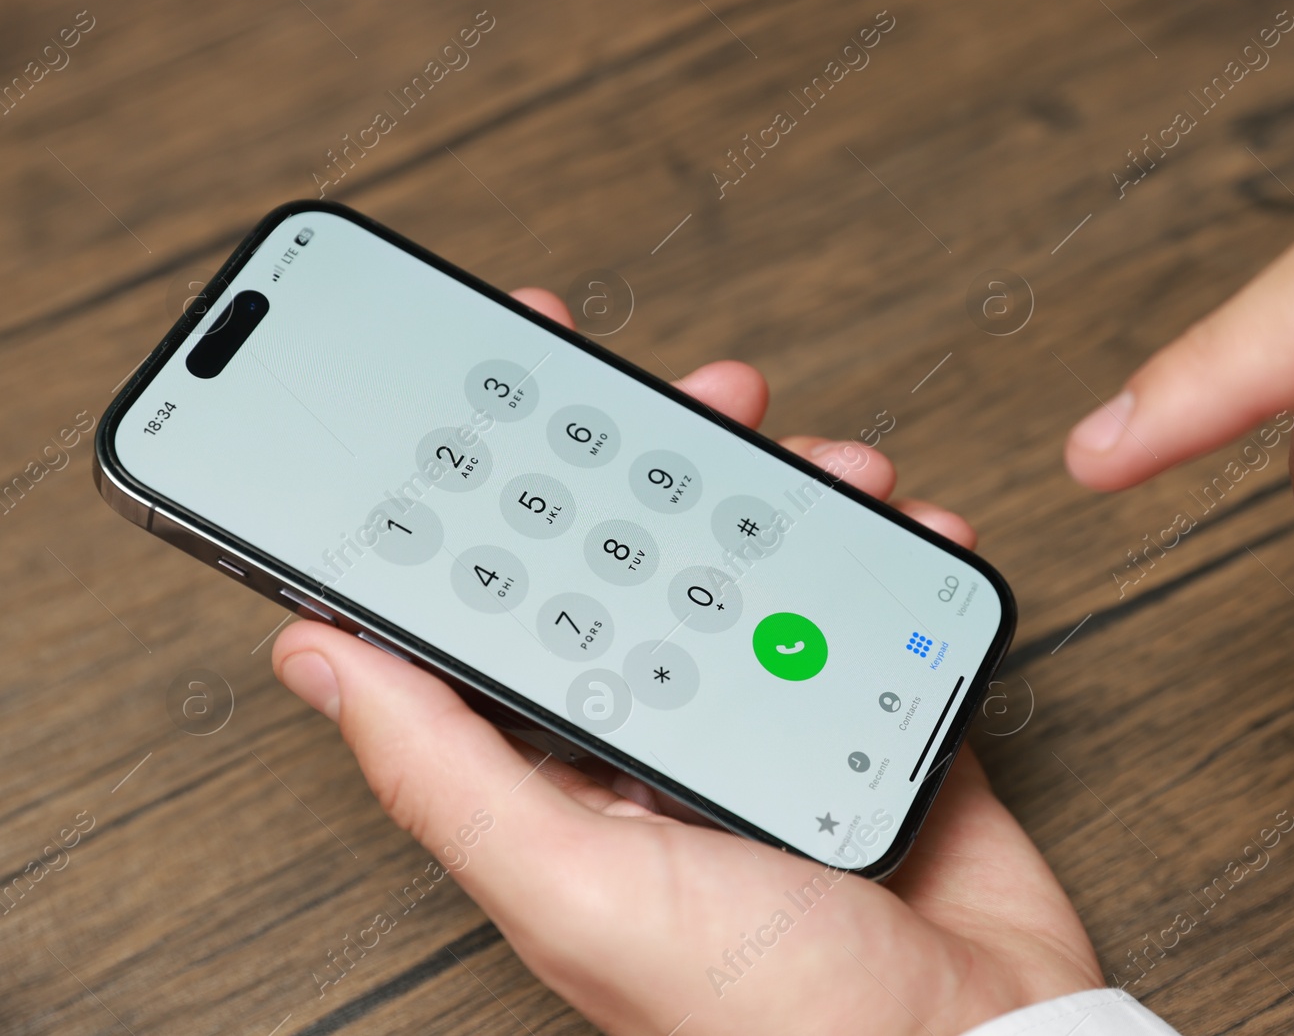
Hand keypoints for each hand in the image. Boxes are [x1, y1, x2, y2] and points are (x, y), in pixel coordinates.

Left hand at [274, 287, 1100, 1034]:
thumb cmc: (773, 1016)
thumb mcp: (579, 886)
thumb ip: (447, 771)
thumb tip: (318, 657)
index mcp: (573, 775)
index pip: (510, 608)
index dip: (498, 492)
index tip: (507, 390)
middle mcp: (666, 742)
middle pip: (646, 563)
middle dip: (668, 464)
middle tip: (695, 394)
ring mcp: (776, 728)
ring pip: (765, 570)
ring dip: (793, 498)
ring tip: (823, 463)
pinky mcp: (871, 724)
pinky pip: (873, 609)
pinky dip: (894, 554)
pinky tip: (905, 526)